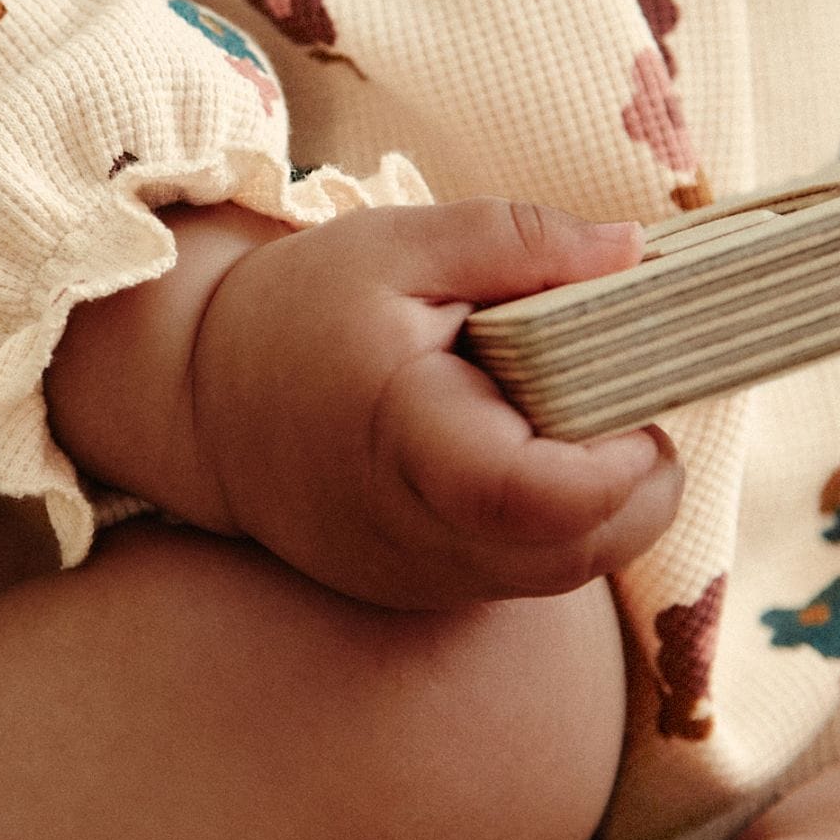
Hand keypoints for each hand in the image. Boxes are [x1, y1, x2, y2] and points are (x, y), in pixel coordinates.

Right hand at [188, 199, 683, 610]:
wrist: (203, 404)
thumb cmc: (299, 314)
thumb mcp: (399, 244)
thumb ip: (519, 240)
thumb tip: (633, 254)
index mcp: (407, 437)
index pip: (542, 497)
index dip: (619, 456)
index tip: (626, 388)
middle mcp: (418, 535)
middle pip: (588, 545)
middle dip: (636, 472)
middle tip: (603, 388)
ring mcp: (424, 581)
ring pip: (574, 570)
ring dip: (604, 499)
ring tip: (556, 414)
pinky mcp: (430, 598)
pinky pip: (533, 577)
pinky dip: (557, 522)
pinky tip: (514, 452)